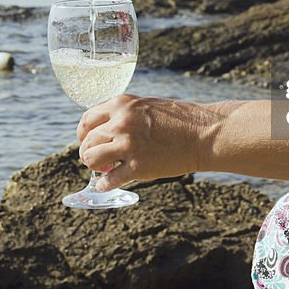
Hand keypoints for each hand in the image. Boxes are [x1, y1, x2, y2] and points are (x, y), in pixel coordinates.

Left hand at [76, 94, 216, 191]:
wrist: (204, 134)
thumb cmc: (178, 120)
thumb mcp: (145, 107)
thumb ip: (123, 115)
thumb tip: (102, 132)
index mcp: (122, 104)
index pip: (87, 119)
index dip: (84, 134)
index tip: (89, 141)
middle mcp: (121, 122)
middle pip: (87, 141)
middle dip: (88, 152)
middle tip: (98, 159)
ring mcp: (129, 145)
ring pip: (91, 158)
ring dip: (95, 166)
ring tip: (105, 168)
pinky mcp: (138, 166)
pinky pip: (109, 180)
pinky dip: (104, 184)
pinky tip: (107, 184)